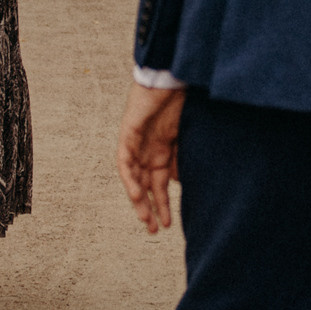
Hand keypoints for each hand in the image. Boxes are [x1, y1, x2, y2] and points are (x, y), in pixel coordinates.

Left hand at [117, 83, 185, 232]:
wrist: (170, 78)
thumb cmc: (181, 102)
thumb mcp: (186, 137)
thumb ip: (182, 159)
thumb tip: (182, 183)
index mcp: (161, 153)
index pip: (158, 185)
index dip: (162, 205)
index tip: (168, 224)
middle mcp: (146, 152)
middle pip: (145, 187)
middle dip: (149, 209)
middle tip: (154, 231)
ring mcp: (136, 144)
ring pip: (133, 179)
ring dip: (138, 200)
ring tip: (145, 219)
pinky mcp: (127, 135)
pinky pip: (124, 162)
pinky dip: (130, 178)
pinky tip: (137, 193)